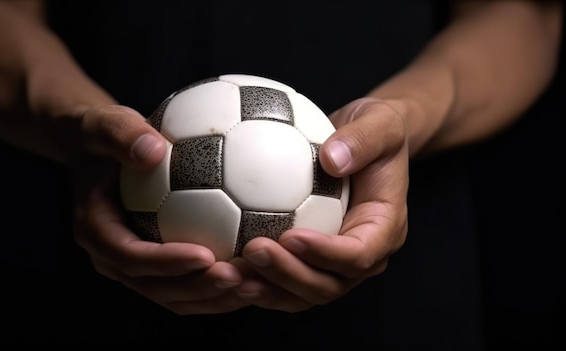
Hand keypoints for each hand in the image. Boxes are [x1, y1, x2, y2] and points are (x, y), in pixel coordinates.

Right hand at [67, 105, 251, 313]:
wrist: (96, 155)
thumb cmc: (104, 138)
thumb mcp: (104, 125)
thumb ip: (122, 134)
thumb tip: (154, 148)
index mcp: (96, 230)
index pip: (131, 257)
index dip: (167, 262)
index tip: (206, 255)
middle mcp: (112, 257)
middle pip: (157, 287)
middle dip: (199, 288)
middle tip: (239, 278)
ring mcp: (134, 268)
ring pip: (176, 296)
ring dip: (215, 297)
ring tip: (256, 286)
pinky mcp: (155, 267)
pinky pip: (188, 285)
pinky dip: (219, 288)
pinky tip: (256, 274)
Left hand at [235, 97, 409, 311]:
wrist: (365, 146)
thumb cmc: (375, 132)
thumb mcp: (380, 123)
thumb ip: (362, 139)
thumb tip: (331, 158)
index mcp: (384, 229)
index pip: (358, 255)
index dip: (325, 254)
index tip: (290, 236)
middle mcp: (362, 257)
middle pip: (327, 285)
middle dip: (288, 275)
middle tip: (252, 251)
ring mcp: (335, 265)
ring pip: (301, 294)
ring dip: (266, 287)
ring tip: (231, 272)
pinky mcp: (310, 263)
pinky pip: (282, 282)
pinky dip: (255, 279)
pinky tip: (222, 265)